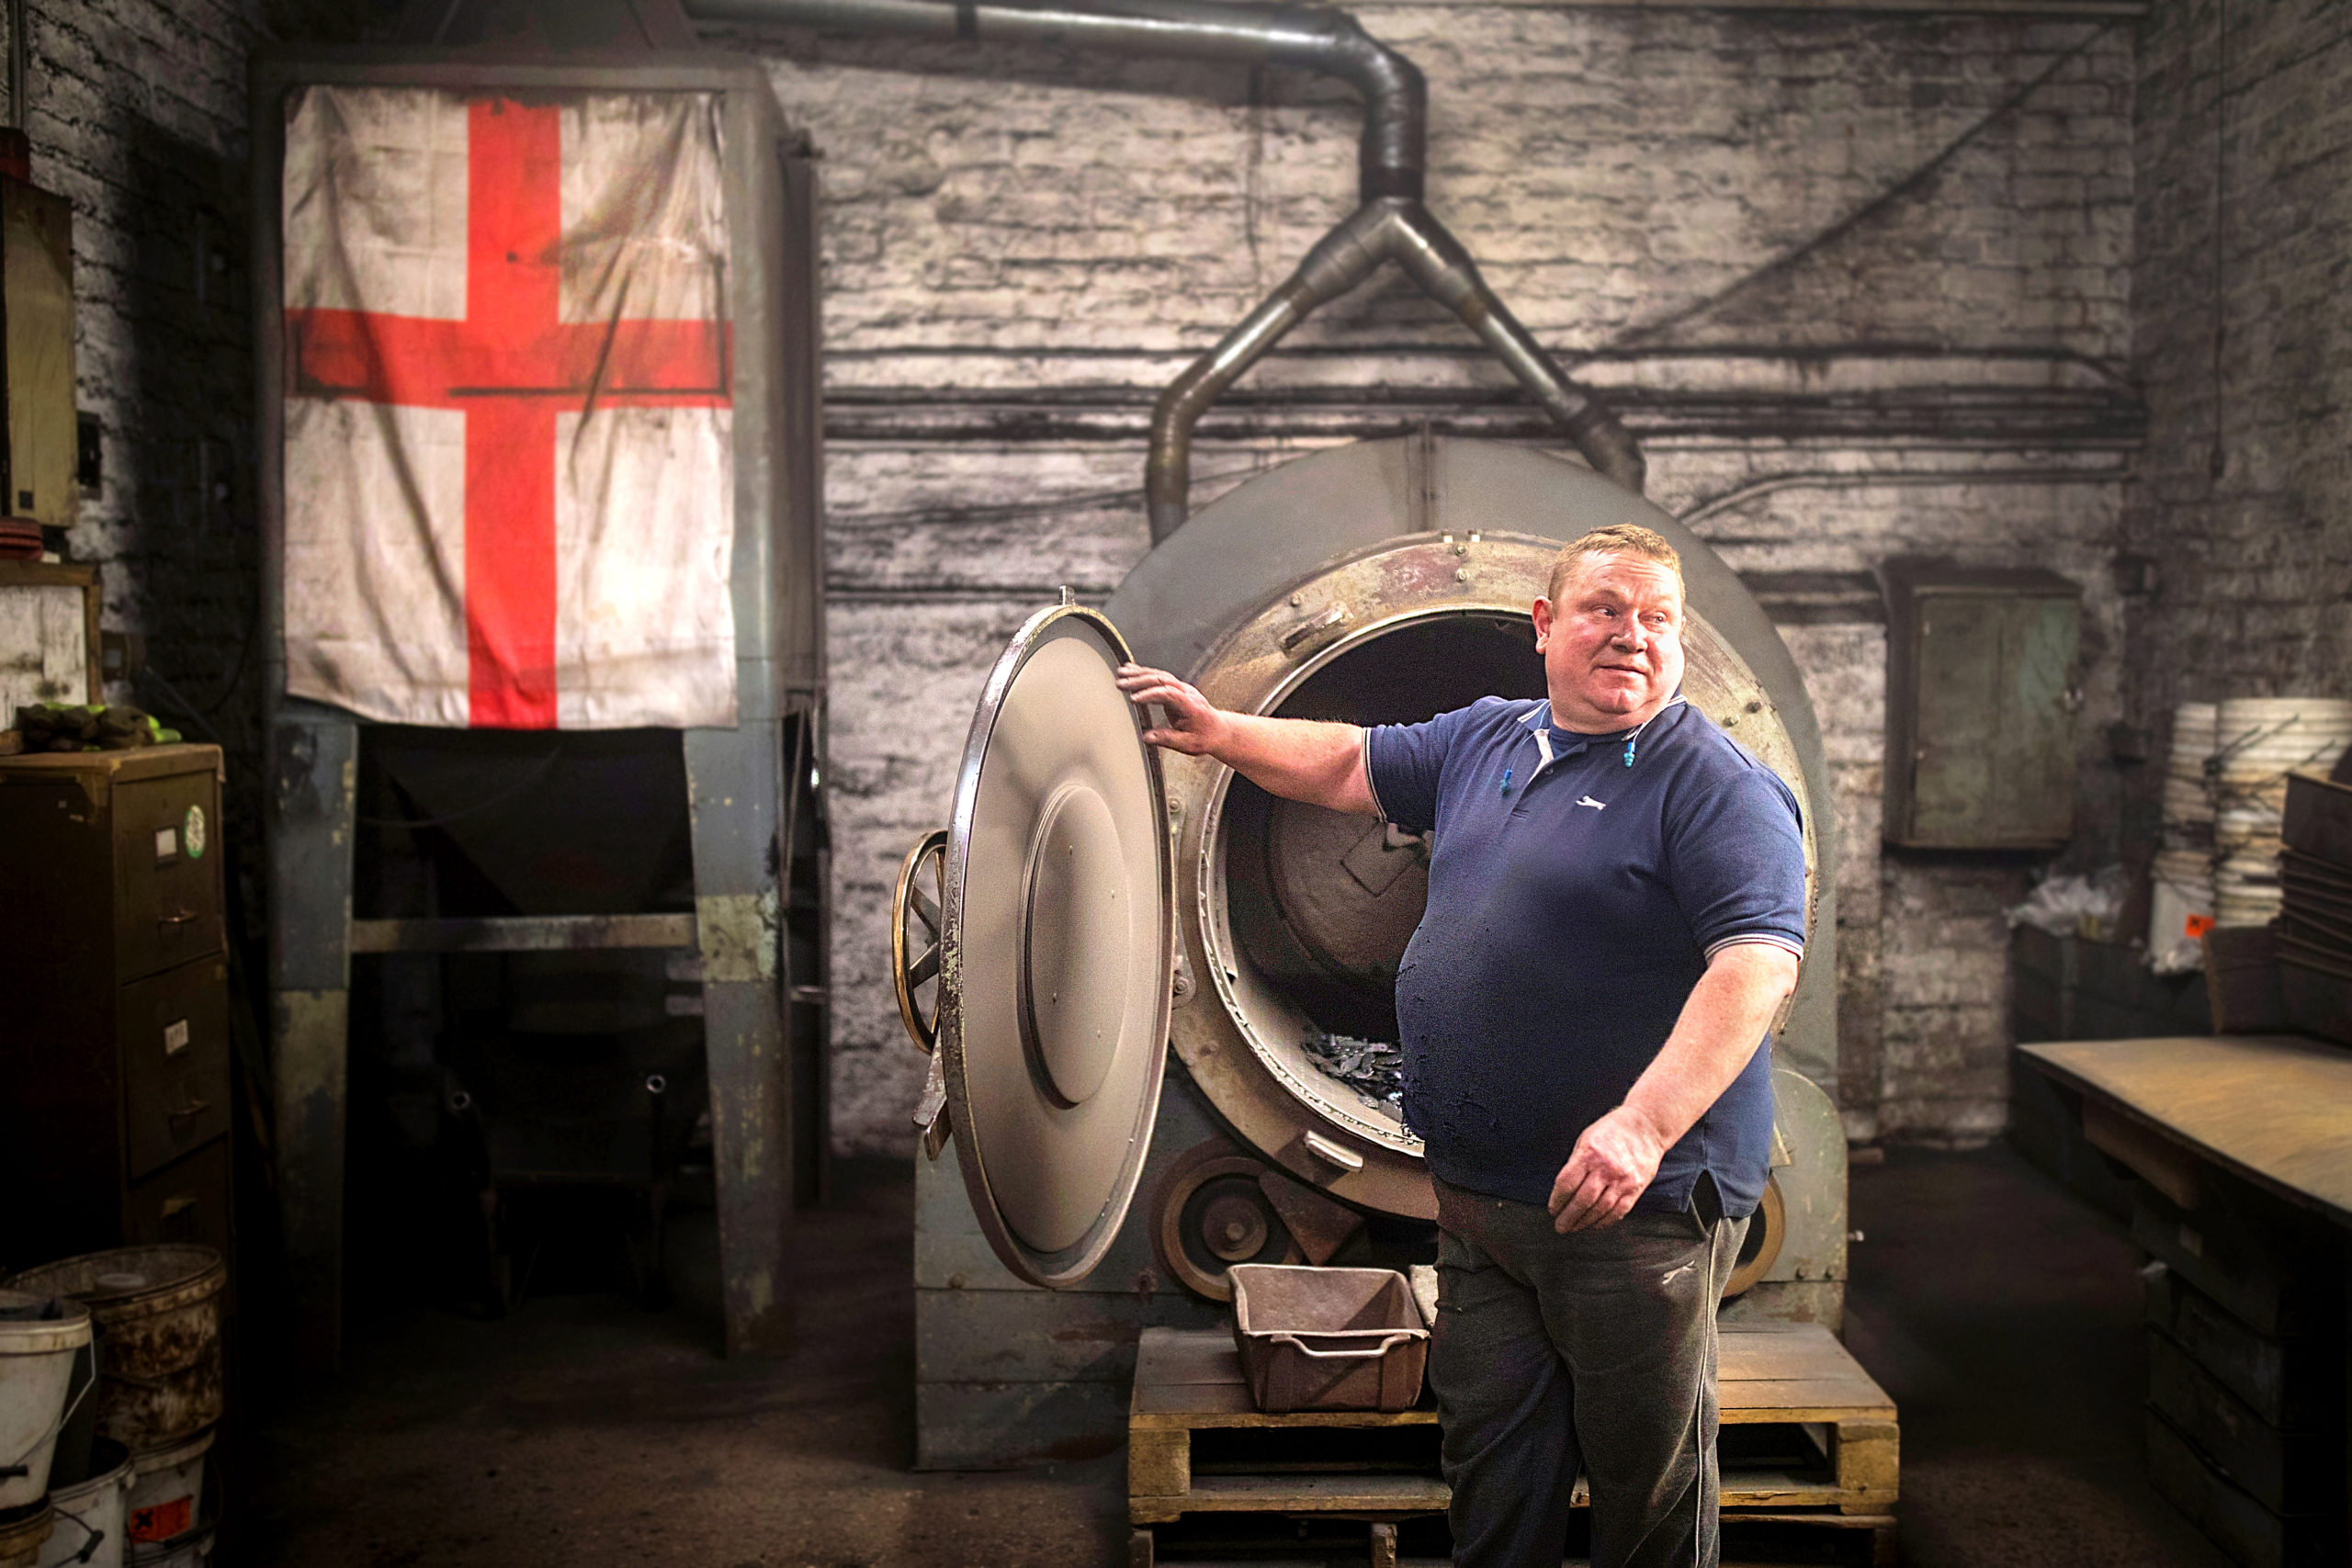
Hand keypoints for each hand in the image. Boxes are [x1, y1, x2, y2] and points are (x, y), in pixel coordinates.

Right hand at [1115, 664, 1229, 755]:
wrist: (1218, 730)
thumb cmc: (1205, 737)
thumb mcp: (1188, 744)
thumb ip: (1167, 739)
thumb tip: (1146, 737)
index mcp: (1190, 705)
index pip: (1168, 694)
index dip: (1150, 695)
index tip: (1133, 699)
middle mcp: (1186, 692)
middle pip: (1161, 680)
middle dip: (1139, 681)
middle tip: (1120, 684)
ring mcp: (1182, 688)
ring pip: (1159, 675)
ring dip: (1139, 674)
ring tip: (1121, 674)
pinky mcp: (1177, 688)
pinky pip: (1160, 677)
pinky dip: (1144, 673)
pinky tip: (1131, 671)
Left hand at [1547, 1106, 1669, 1232]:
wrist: (1646, 1127)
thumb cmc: (1611, 1131)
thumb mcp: (1586, 1139)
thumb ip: (1575, 1163)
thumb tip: (1563, 1189)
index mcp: (1589, 1154)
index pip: (1567, 1183)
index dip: (1557, 1200)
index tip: (1553, 1209)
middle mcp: (1606, 1168)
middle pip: (1582, 1200)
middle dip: (1568, 1217)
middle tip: (1560, 1226)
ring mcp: (1622, 1180)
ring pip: (1600, 1209)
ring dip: (1584, 1222)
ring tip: (1574, 1228)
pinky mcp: (1636, 1188)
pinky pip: (1618, 1211)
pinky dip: (1604, 1221)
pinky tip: (1594, 1225)